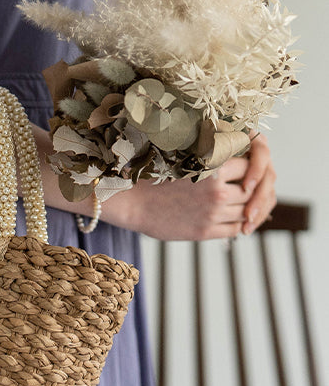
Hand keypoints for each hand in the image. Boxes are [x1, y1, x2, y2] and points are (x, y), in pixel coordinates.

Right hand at [103, 137, 276, 241]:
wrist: (133, 203)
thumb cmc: (155, 175)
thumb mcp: (185, 157)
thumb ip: (213, 157)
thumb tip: (241, 153)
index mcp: (212, 168)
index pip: (249, 165)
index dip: (250, 165)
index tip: (246, 165)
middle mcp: (217, 192)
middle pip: (251, 190)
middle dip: (252, 188)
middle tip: (249, 184)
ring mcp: (212, 214)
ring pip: (246, 211)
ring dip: (248, 208)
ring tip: (243, 202)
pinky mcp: (205, 231)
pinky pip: (235, 229)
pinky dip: (240, 224)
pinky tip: (234, 217)